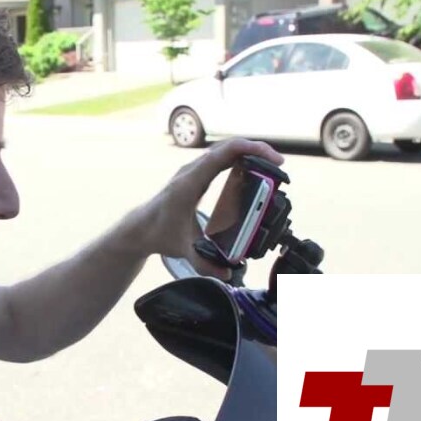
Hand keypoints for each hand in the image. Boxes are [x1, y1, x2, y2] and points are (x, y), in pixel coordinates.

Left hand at [141, 138, 284, 278]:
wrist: (141, 227)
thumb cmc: (160, 233)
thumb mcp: (184, 249)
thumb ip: (204, 263)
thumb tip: (228, 273)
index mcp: (190, 182)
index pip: (224, 154)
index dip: (252, 150)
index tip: (274, 159)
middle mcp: (191, 171)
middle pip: (229, 147)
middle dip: (257, 150)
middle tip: (279, 164)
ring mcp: (193, 170)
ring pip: (225, 150)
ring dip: (248, 152)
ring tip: (271, 165)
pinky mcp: (195, 174)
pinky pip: (220, 158)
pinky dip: (239, 158)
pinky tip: (253, 170)